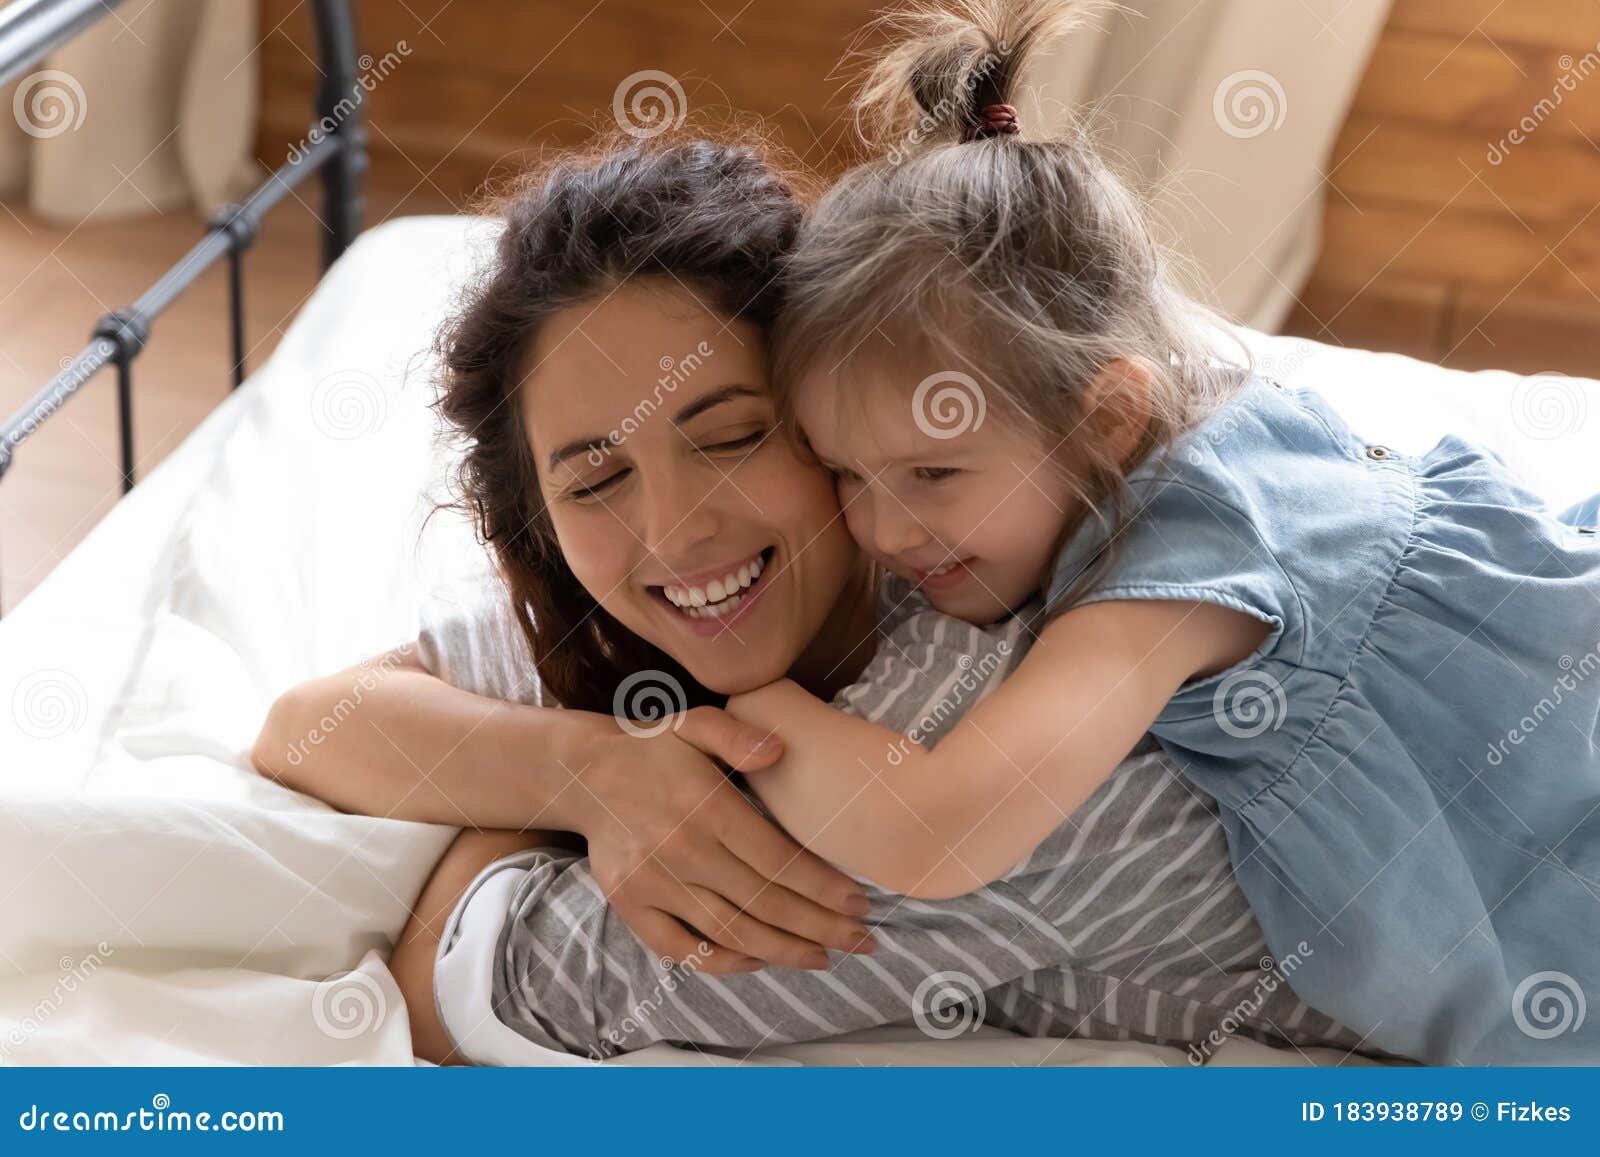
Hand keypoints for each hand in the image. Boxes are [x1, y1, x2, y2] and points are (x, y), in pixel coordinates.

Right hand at [584, 707, 875, 974]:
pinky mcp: (631, 905)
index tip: (860, 904)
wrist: (582, 773)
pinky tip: (759, 962)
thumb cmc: (652, 747)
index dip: (823, 888)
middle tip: (862, 941)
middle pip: (764, 902)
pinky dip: (721, 962)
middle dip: (820, 927)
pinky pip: (680, 948)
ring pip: (730, 931)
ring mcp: (653, 883)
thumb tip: (780, 751)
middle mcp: (681, 850)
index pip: (778, 860)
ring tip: (824, 957)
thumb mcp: (696, 724)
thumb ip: (739, 734)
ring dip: (783, 951)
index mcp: (706, 807)